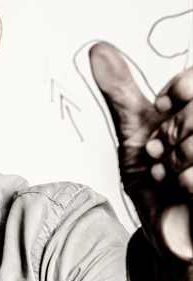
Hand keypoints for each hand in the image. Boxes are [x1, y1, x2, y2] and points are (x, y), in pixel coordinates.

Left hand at [89, 42, 192, 262]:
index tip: (163, 107)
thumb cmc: (156, 184)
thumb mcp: (135, 133)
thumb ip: (122, 93)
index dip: (181, 89)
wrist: (166, 232)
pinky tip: (181, 191)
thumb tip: (97, 48)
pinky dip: (189, 182)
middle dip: (173, 131)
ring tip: (168, 173)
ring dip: (178, 158)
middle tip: (161, 152)